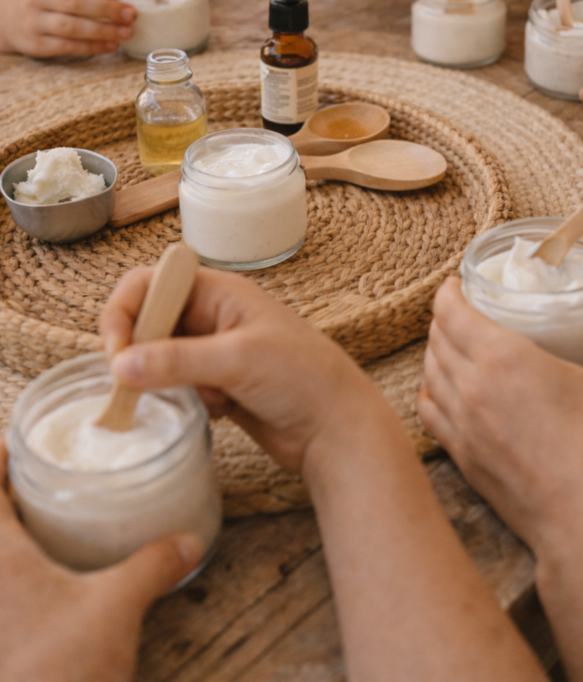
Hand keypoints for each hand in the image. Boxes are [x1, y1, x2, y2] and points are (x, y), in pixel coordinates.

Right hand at [0, 0, 135, 57]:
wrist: (12, 20)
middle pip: (75, 1)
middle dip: (107, 8)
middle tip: (131, 14)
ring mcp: (35, 21)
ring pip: (72, 26)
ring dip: (103, 30)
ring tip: (126, 32)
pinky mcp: (38, 44)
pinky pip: (68, 46)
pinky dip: (93, 46)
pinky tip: (112, 45)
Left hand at [0, 439, 201, 681]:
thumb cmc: (60, 672)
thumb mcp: (116, 608)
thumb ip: (153, 566)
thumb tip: (190, 540)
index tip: (9, 440)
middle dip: (3, 501)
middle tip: (26, 482)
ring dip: (7, 540)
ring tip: (32, 531)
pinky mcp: (0, 644)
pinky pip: (1, 601)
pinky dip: (11, 584)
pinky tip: (38, 591)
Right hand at [101, 268, 374, 476]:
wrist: (338, 428)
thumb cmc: (303, 377)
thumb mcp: (238, 360)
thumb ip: (177, 360)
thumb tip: (120, 364)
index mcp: (220, 291)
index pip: (151, 282)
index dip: (125, 310)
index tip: (116, 352)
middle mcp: (212, 315)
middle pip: (149, 321)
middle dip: (141, 352)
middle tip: (140, 384)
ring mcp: (214, 351)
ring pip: (159, 359)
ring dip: (168, 382)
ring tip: (208, 397)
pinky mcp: (217, 384)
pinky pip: (177, 387)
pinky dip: (189, 401)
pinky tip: (224, 410)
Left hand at [418, 279, 582, 555]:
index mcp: (505, 359)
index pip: (450, 312)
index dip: (448, 293)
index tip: (457, 284)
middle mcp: (472, 388)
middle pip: (436, 339)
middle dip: (444, 319)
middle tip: (463, 312)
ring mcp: (462, 426)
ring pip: (428, 374)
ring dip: (435, 354)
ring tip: (453, 347)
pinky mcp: (462, 460)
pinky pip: (429, 415)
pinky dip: (431, 394)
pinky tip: (445, 392)